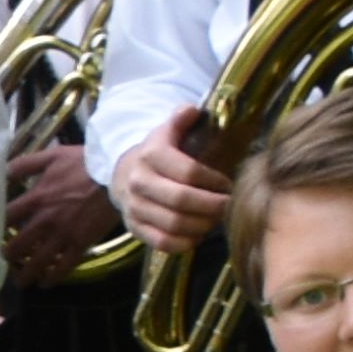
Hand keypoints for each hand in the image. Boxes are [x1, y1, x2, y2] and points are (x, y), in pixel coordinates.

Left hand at [3, 137, 120, 279]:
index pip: (5, 219)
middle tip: (6, 260)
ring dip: (26, 274)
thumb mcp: (51, 157)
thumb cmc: (84, 163)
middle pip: (17, 247)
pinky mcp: (81, 244)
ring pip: (37, 262)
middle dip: (8, 256)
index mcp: (36, 199)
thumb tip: (2, 172)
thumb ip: (24, 165)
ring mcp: (63, 235)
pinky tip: (46, 283)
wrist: (117, 175)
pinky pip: (64, 267)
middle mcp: (45, 221)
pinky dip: (53, 278)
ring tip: (21, 281)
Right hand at [116, 110, 226, 254]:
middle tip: (227, 206)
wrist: (124, 175)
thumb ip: (180, 120)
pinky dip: (186, 241)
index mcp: (150, 156)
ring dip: (202, 224)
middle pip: (181, 200)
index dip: (214, 181)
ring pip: (174, 223)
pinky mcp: (135, 228)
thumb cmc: (157, 155)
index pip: (188, 172)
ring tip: (215, 219)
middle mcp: (138, 182)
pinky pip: (163, 242)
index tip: (228, 185)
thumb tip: (192, 109)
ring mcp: (135, 207)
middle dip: (212, 205)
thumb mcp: (167, 132)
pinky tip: (198, 233)